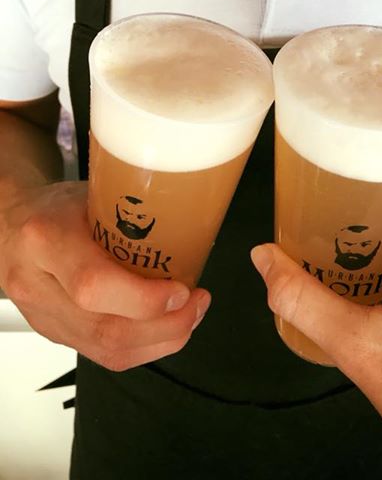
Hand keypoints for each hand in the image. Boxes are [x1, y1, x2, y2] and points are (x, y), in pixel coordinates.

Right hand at [0, 182, 210, 370]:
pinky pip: (102, 355)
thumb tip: (192, 224)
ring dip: (161, 341)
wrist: (12, 224)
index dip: (144, 299)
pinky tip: (166, 328)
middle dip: (165, 326)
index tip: (182, 289)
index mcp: (46, 238)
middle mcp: (36, 284)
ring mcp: (42, 316)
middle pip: (104, 328)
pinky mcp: (53, 333)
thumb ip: (133, 214)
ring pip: (106, 350)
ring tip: (189, 316)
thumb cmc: (58, 206)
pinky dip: (144, 346)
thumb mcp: (93, 194)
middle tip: (196, 304)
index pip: (93, 284)